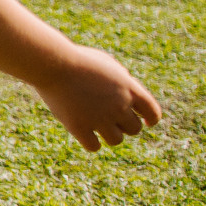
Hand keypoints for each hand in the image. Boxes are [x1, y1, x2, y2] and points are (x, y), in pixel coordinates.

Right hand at [33, 45, 161, 150]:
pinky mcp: (79, 127)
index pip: (152, 112)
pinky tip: (84, 133)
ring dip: (109, 134)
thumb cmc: (78, 59)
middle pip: (134, 129)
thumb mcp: (106, 64)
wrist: (52, 63)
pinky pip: (94, 146)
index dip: (150, 119)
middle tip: (110, 118)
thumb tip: (129, 96)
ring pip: (116, 140)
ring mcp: (99, 118)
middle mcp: (119, 106)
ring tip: (96, 125)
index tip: (146, 122)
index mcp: (129, 88)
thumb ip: (122, 80)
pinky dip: (91, 142)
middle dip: (124, 124)